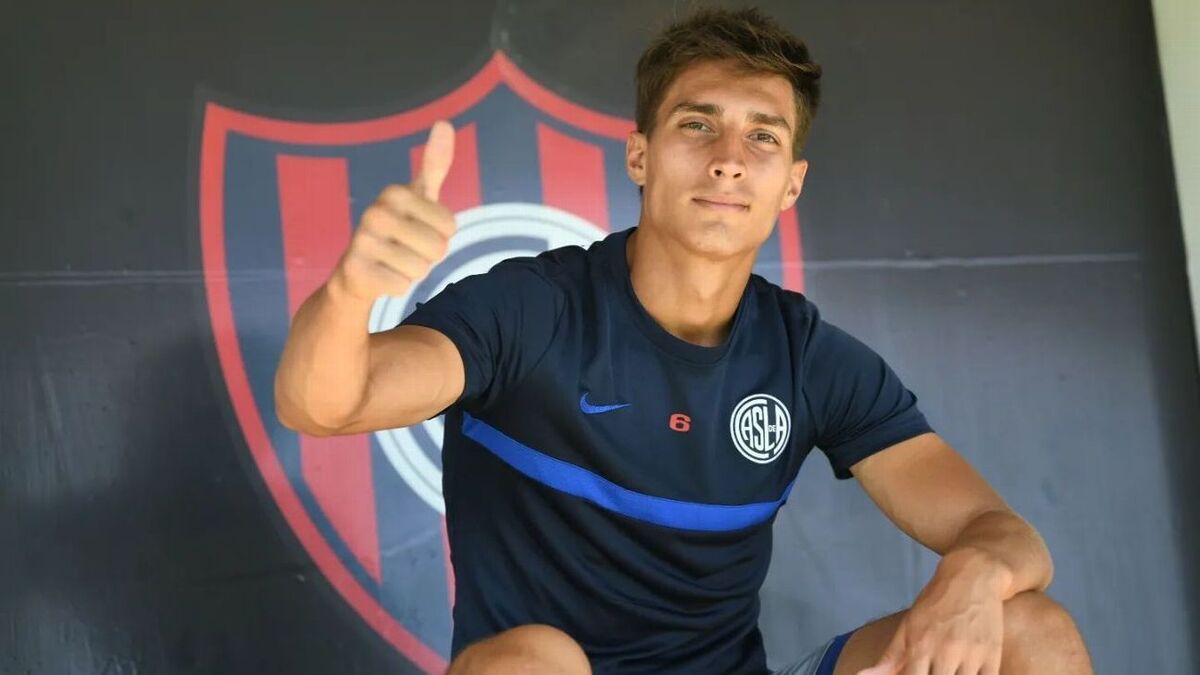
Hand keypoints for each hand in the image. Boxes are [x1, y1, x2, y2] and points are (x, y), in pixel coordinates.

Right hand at [328, 120, 456, 304]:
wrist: (356, 271)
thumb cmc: (398, 230)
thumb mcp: (419, 197)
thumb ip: (435, 164)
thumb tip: (444, 123)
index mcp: (395, 193)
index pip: (450, 226)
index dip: (441, 235)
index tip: (420, 230)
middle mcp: (375, 212)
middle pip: (438, 248)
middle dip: (429, 256)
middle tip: (407, 250)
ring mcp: (362, 241)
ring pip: (421, 269)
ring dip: (413, 272)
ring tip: (394, 262)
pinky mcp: (354, 270)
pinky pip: (401, 286)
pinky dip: (397, 286)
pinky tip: (381, 276)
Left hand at [858, 554, 1006, 674]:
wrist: (972, 577)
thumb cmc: (935, 603)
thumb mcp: (908, 626)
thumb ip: (890, 658)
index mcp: (919, 646)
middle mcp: (945, 652)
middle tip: (932, 671)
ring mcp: (971, 655)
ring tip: (948, 670)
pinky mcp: (993, 656)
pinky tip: (965, 672)